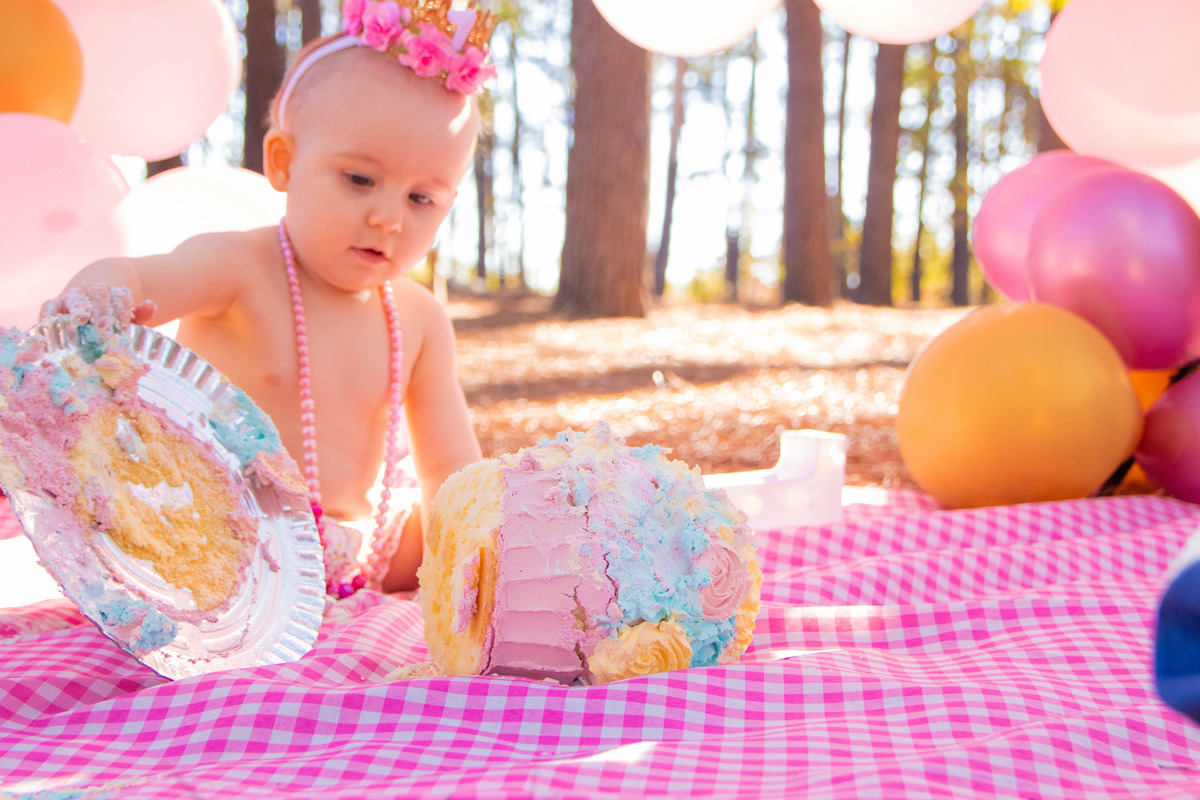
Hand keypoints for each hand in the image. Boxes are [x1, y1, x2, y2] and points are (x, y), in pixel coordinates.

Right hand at [39, 285, 155, 335]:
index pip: (120, 297)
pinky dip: (48, 314)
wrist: (91, 295)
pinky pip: (50, 305)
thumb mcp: (129, 314)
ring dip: (76, 309)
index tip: (124, 327)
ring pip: (75, 297)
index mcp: (113, 292)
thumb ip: (141, 313)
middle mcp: (92, 290)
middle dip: (102, 313)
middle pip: (99, 295)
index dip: (123, 311)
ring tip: (78, 322)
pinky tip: (48, 326)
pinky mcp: (56, 303)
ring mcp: (73, 295)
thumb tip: (151, 305)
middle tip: (106, 333)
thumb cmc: (114, 313)